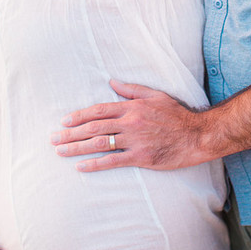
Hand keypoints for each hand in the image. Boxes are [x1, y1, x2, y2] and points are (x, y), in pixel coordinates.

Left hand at [51, 80, 210, 171]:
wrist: (197, 135)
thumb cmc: (177, 115)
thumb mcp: (156, 95)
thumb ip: (132, 90)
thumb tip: (112, 82)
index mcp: (131, 107)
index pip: (98, 110)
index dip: (79, 116)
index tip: (64, 121)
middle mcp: (129, 122)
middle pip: (93, 128)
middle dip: (70, 133)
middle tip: (54, 139)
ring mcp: (134, 140)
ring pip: (98, 144)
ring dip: (76, 148)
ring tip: (60, 152)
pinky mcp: (140, 157)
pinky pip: (112, 161)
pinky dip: (94, 164)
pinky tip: (81, 167)